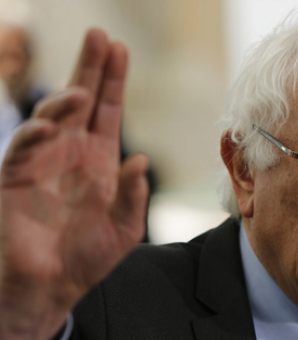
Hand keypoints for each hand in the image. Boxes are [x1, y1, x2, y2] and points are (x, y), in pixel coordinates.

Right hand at [0, 29, 147, 338]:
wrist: (50, 286)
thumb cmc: (88, 257)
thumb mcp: (125, 228)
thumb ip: (134, 196)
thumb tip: (139, 161)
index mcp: (99, 158)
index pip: (108, 110)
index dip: (113, 80)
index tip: (120, 48)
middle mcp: (72, 152)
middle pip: (81, 98)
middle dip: (90, 66)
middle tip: (99, 35)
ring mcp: (43, 160)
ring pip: (51, 115)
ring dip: (65, 98)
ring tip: (83, 91)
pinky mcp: (15, 176)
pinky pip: (24, 145)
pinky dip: (37, 132)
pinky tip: (55, 127)